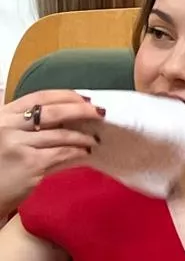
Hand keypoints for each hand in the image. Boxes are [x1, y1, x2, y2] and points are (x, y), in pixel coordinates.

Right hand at [0, 91, 102, 216]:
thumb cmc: (0, 164)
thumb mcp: (7, 136)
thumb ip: (29, 125)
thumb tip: (70, 117)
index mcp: (3, 115)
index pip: (39, 97)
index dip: (66, 96)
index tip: (85, 99)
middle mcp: (7, 126)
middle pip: (53, 112)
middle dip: (82, 110)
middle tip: (99, 113)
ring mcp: (18, 145)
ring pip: (61, 134)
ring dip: (83, 136)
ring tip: (94, 138)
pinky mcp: (30, 163)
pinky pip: (62, 153)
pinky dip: (77, 151)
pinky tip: (85, 151)